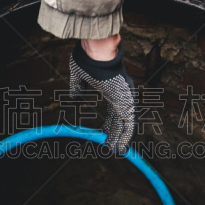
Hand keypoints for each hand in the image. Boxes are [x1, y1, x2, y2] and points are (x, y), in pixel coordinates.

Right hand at [70, 38, 135, 154]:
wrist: (96, 53)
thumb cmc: (89, 59)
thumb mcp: (80, 76)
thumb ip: (78, 87)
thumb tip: (74, 98)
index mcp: (113, 87)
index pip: (113, 109)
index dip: (109, 121)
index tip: (104, 131)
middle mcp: (122, 94)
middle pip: (120, 118)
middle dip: (115, 132)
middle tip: (111, 145)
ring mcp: (126, 98)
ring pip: (126, 123)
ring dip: (122, 138)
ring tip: (117, 151)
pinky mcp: (127, 102)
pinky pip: (130, 124)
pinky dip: (127, 137)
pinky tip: (122, 147)